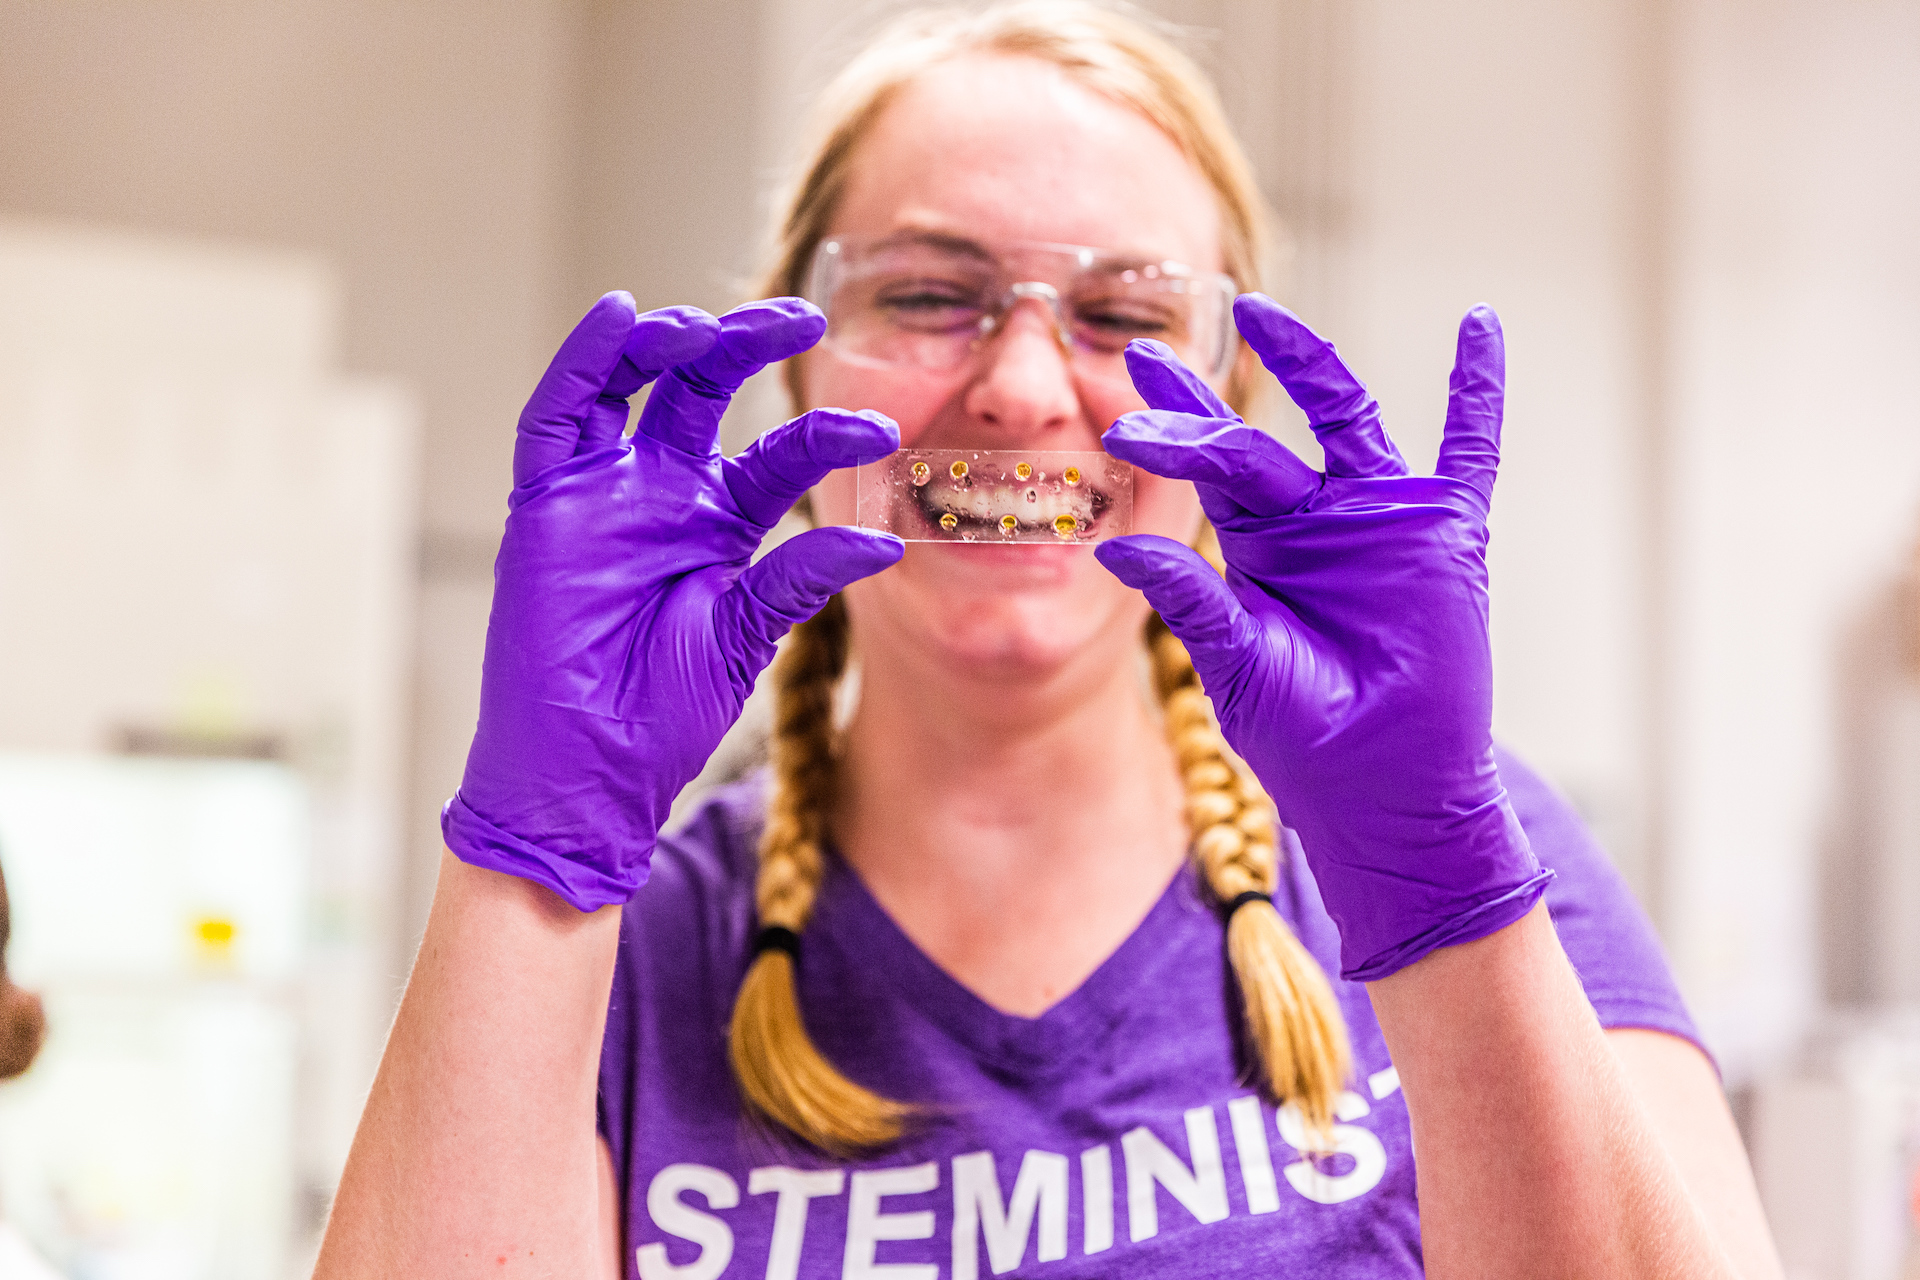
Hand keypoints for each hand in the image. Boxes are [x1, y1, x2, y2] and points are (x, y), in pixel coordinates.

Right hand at [443, 294, 903, 909]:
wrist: (591, 770)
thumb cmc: (663, 712)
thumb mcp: (747, 633)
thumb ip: (800, 578)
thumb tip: (882, 541)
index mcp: (718, 523)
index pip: (776, 453)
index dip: (822, 431)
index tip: (879, 427)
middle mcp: (661, 494)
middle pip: (702, 391)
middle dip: (747, 345)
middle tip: (803, 318)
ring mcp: (602, 492)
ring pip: (632, 385)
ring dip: (669, 343)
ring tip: (709, 325)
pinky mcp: (546, 502)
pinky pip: (557, 415)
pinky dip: (583, 361)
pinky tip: (619, 317)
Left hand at [1096, 294, 1549, 980]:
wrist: (1384, 786)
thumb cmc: (1303, 736)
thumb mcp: (1233, 663)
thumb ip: (1186, 600)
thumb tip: (1114, 550)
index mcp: (1257, 546)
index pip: (1204, 474)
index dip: (1164, 437)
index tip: (1115, 410)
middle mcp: (1314, 518)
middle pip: (1255, 440)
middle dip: (1201, 405)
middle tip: (1143, 357)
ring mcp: (1380, 516)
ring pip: (1345, 418)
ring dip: (1307, 365)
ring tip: (1262, 316)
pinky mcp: (1445, 531)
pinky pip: (1470, 446)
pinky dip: (1479, 388)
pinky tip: (1481, 325)